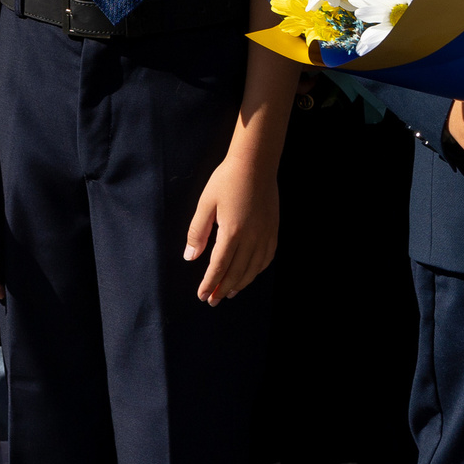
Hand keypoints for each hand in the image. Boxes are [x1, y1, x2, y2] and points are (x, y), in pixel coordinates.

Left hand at [186, 145, 280, 304]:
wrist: (256, 163)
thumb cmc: (227, 179)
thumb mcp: (206, 203)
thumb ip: (197, 232)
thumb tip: (189, 257)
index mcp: (232, 231)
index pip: (219, 266)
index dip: (210, 283)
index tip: (202, 295)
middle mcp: (251, 237)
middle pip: (237, 272)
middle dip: (223, 289)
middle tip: (212, 301)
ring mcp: (265, 234)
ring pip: (253, 268)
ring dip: (241, 283)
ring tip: (229, 293)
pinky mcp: (274, 229)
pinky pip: (267, 257)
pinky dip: (258, 270)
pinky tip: (250, 274)